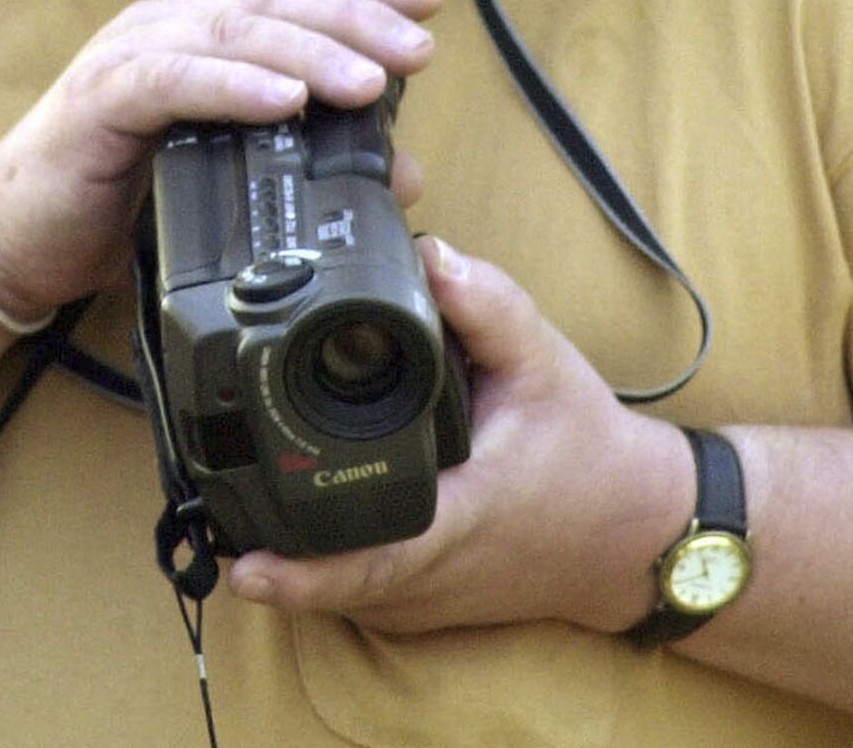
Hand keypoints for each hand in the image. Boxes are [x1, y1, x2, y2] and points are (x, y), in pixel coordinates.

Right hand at [0, 0, 443, 322]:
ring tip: (372, 80)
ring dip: (311, 50)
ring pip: (234, 31)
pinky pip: (174, 79)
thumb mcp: (232, 181)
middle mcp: (168, 27)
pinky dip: (236, 84)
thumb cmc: (121, 205)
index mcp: (201, 33)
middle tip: (422, 45)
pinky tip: (285, 100)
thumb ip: (310, 162)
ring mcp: (130, 55)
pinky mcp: (99, 98)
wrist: (11, 240)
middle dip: (357, 15)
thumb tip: (406, 167)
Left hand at [226, 238, 693, 636]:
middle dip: (268, 547)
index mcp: (458, 522)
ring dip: (290, 556)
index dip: (301, 574)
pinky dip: (322, 560)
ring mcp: (427, 597)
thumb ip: (488, 307)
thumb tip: (429, 255)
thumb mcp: (547, 365)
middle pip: (330, 582)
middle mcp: (434, 576)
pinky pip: (358, 588)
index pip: (368, 561)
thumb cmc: (592, 455)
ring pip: (337, 590)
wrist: (641, 531)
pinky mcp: (426, 598)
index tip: (245, 567)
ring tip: (234, 500)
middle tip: (211, 501)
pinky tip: (288, 516)